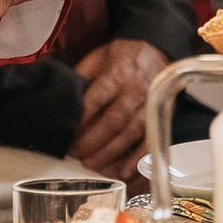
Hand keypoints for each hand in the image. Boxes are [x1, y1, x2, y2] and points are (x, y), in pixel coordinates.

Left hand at [71, 38, 167, 179]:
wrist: (157, 50)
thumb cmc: (124, 56)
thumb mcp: (98, 57)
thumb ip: (82, 76)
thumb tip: (63, 98)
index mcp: (117, 74)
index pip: (97, 99)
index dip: (82, 119)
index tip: (68, 133)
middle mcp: (135, 91)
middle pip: (113, 121)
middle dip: (92, 141)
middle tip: (75, 154)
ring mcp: (148, 106)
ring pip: (129, 134)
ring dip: (109, 153)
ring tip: (91, 164)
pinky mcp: (159, 117)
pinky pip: (149, 141)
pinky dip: (137, 158)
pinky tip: (125, 171)